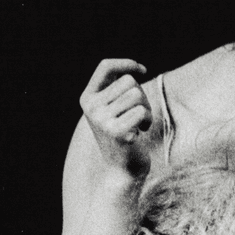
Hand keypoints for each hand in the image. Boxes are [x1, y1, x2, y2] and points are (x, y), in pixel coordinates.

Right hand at [80, 59, 152, 178]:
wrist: (123, 171)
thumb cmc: (124, 135)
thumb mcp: (114, 109)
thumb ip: (118, 89)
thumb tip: (135, 69)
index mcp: (87, 98)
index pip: (105, 66)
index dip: (126, 63)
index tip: (143, 70)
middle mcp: (91, 107)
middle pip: (128, 81)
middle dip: (141, 95)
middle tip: (138, 114)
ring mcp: (102, 120)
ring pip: (137, 95)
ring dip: (146, 108)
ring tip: (139, 123)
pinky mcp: (116, 132)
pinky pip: (142, 111)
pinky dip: (147, 120)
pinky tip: (140, 132)